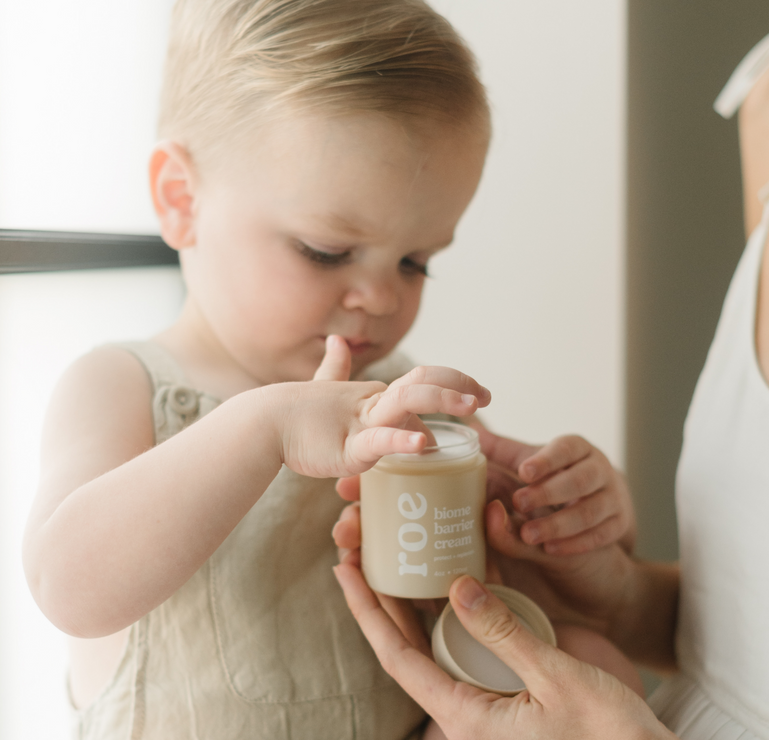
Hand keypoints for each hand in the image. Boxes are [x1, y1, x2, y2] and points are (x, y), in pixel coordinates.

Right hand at [271, 336, 490, 478]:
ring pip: (408, 402)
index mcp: (376, 394)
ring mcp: (362, 422)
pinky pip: (378, 441)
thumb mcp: (325, 390)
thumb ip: (334, 367)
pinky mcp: (348, 447)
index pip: (423, 380)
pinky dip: (400, 441)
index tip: (479, 395)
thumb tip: (337, 341)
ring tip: (471, 406)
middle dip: (458, 386)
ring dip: (443, 400)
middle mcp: (375, 401)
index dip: (453, 383)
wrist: (262, 425)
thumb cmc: (295, 413)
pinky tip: (423, 444)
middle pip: (423, 383)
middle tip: (486, 397)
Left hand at [334, 566, 676, 739]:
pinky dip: (475, 583)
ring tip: (407, 535)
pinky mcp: (521, 661)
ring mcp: (495, 675)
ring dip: (426, 581)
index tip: (345, 572)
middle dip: (385, 589)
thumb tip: (457, 586)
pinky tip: (465, 548)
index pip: (398, 655)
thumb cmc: (608, 737)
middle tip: (364, 540)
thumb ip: (504, 635)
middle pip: (413, 634)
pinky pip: (486, 619)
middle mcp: (471, 691)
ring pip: (447, 623)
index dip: (368, 612)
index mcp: (465, 712)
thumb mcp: (556, 682)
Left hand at [479, 429, 635, 555]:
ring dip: (560, 524)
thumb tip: (470, 430)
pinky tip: (552, 549)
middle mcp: (600, 468)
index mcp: (578, 447)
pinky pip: (602, 534)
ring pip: (591, 510)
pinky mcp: (620, 523)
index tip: (524, 472)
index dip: (547, 460)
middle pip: (579, 479)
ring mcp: (613, 496)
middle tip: (520, 504)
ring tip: (530, 535)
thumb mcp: (534, 459)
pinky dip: (577, 542)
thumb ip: (503, 450)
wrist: (604, 498)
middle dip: (549, 493)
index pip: (566, 448)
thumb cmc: (558, 475)